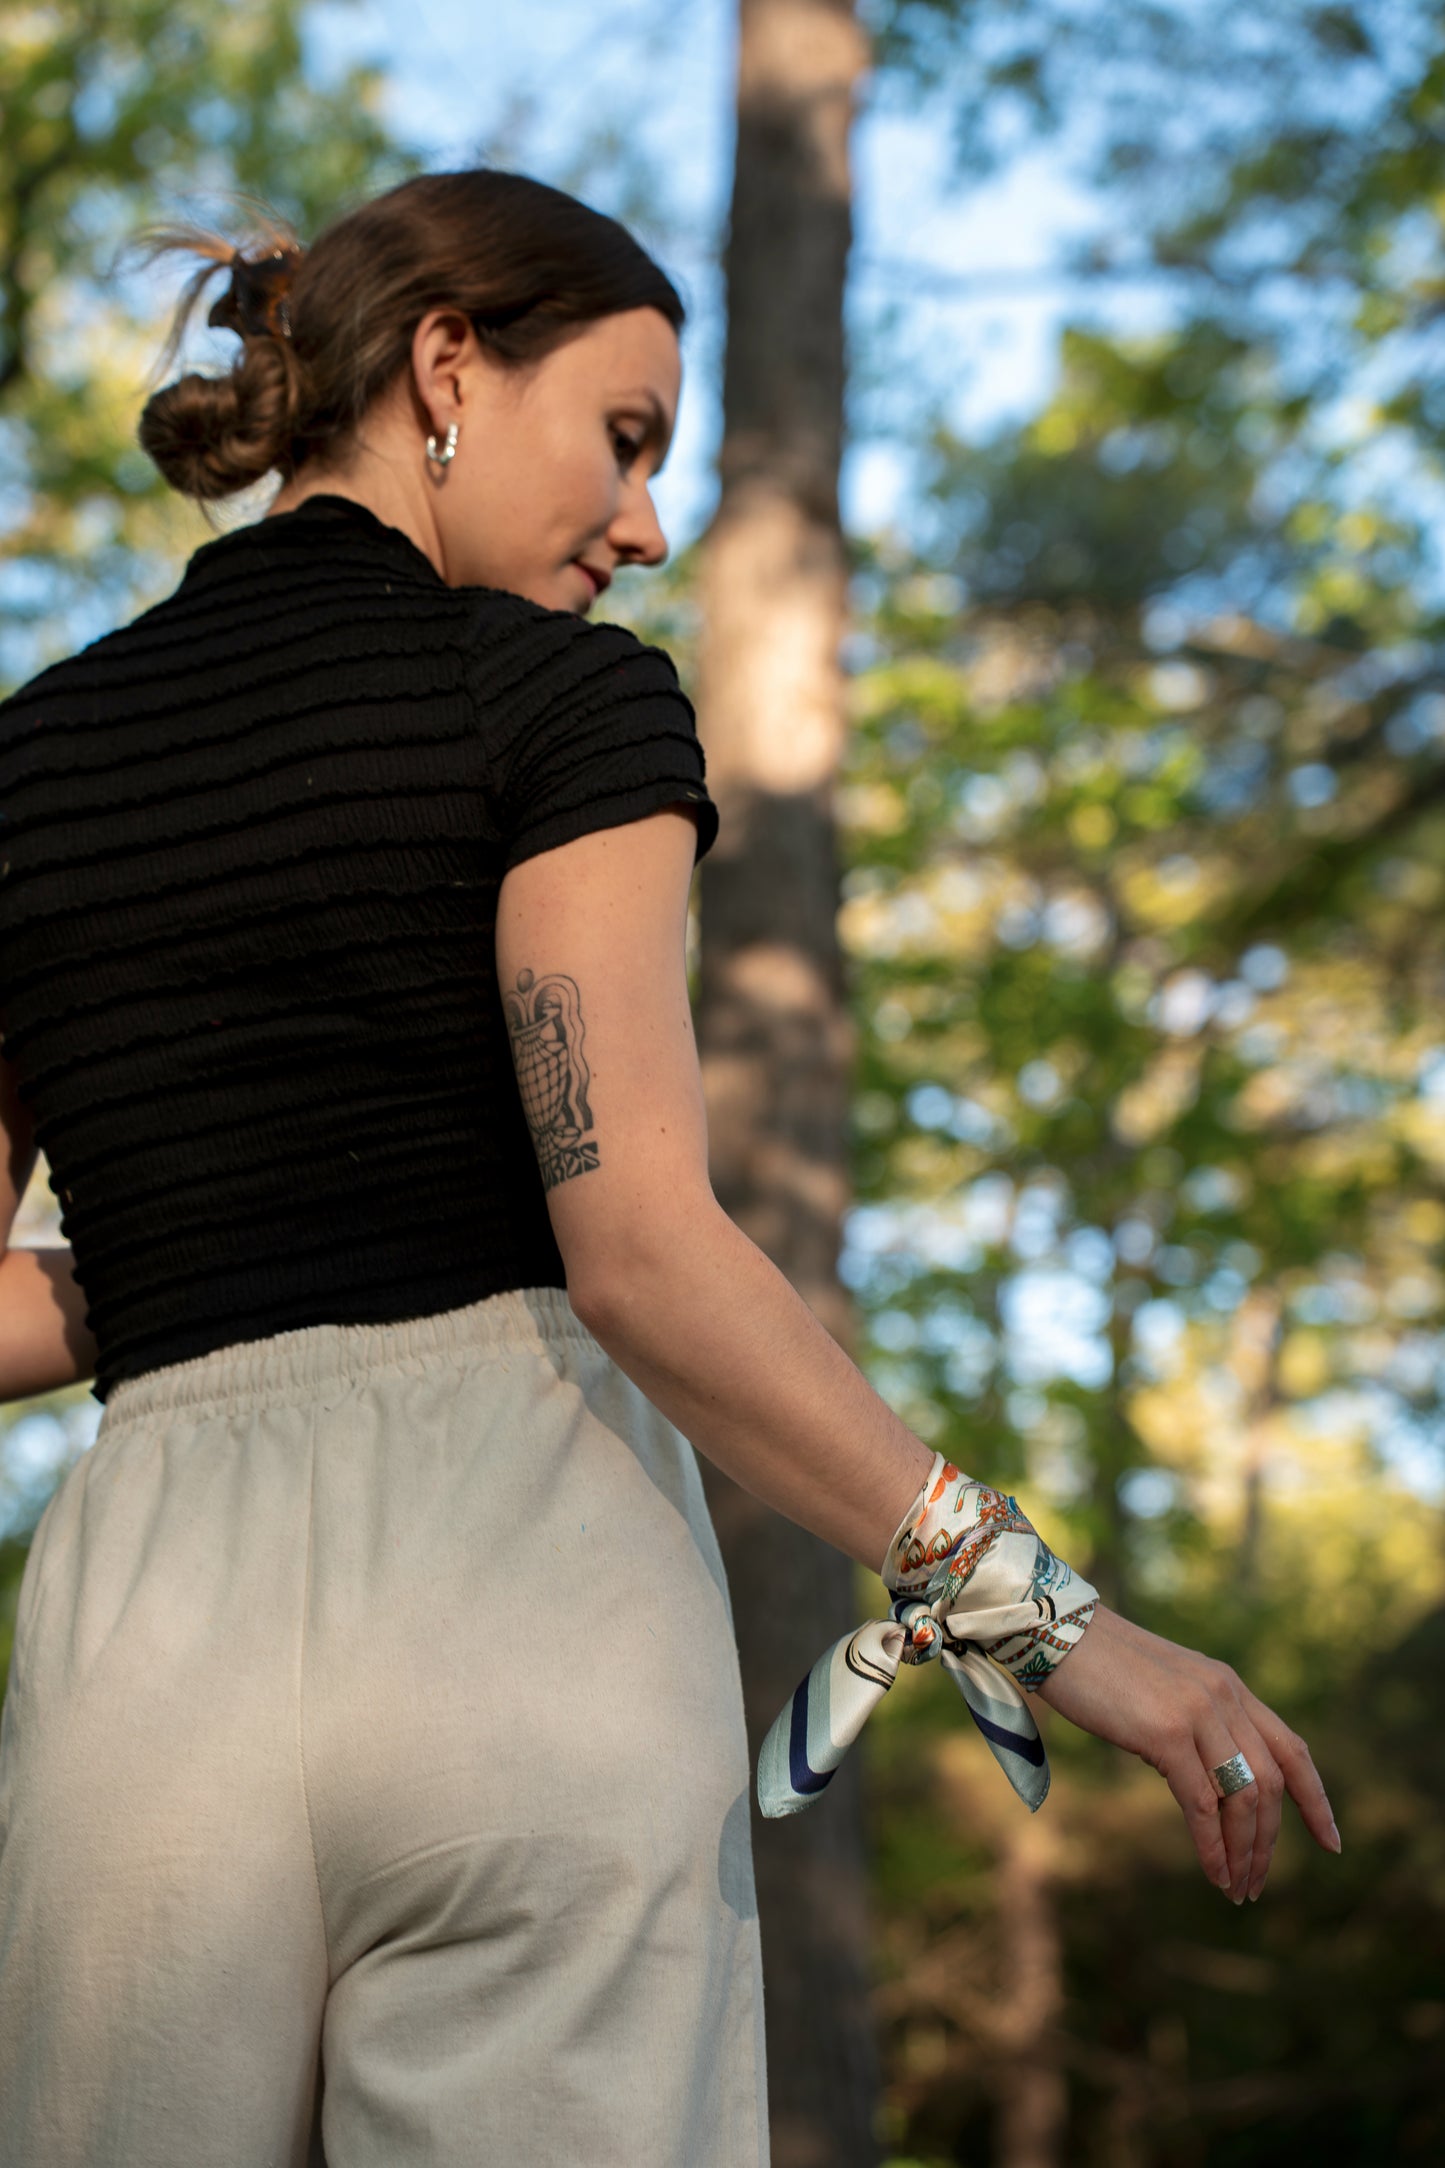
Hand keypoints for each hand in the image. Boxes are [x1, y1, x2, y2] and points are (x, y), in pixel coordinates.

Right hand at [1032, 1603, 1341, 1902]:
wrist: (1055, 1632)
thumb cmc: (1098, 1665)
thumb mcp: (1165, 1690)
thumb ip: (1196, 1726)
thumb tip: (1208, 1787)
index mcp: (1228, 1685)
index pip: (1292, 1748)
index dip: (1316, 1800)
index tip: (1331, 1842)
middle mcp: (1225, 1696)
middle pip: (1272, 1784)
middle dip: (1270, 1842)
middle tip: (1257, 1885)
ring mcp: (1199, 1713)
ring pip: (1245, 1799)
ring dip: (1245, 1852)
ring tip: (1237, 1889)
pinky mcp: (1166, 1733)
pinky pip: (1203, 1805)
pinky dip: (1213, 1847)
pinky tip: (1214, 1873)